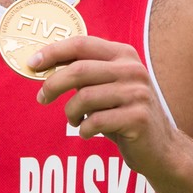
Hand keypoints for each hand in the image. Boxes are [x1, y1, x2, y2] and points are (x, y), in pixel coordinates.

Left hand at [30, 36, 177, 175]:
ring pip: (84, 98)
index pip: (81, 44)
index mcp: (123, 54)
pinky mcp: (138, 118)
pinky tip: (88, 132)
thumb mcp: (105, 85)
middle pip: (78, 70)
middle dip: (53, 85)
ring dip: (71, 112)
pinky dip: (84, 129)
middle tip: (42, 98)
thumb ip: (82, 72)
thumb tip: (40, 64)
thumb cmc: (122, 113)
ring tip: (75, 120)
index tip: (32, 63)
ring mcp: (138, 93)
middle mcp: (133, 69)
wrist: (160, 147)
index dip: (53, 52)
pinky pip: (95, 122)